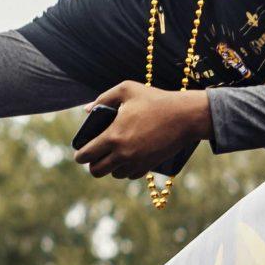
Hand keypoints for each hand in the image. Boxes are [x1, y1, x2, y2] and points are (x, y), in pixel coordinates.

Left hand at [72, 81, 211, 178]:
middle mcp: (123, 153)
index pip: (86, 155)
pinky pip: (130, 175)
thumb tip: (87, 110)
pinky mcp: (149, 166)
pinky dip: (126, 169)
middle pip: (96, 171)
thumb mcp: (126, 89)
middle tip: (95, 155)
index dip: (80, 155)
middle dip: (93, 164)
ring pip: (114, 174)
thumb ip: (102, 98)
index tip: (80, 152)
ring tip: (112, 156)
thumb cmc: (155, 100)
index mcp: (113, 136)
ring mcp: (136, 162)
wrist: (185, 116)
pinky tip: (126, 159)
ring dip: (110, 167)